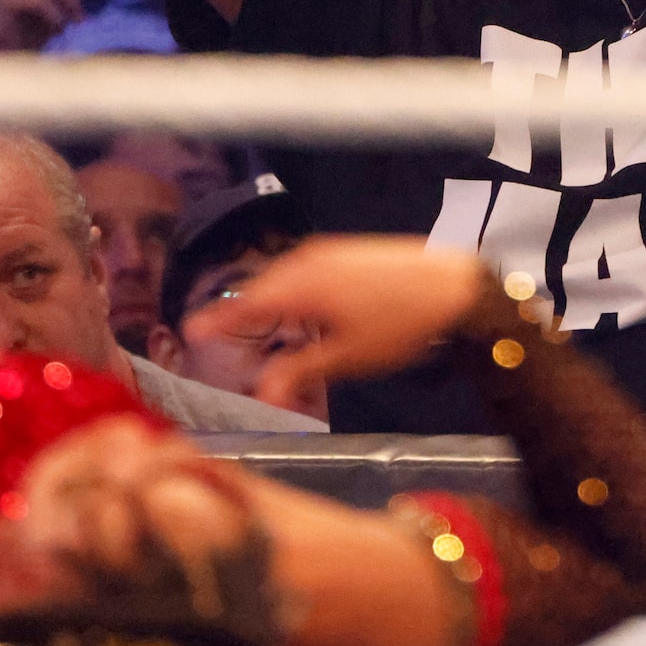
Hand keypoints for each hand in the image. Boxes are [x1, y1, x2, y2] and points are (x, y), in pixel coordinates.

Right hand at [215, 237, 487, 408]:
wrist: (456, 284)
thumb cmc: (401, 325)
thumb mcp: (347, 358)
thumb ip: (300, 372)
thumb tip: (262, 397)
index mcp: (300, 286)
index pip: (246, 305)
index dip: (217, 320)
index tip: (189, 331)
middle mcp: (308, 260)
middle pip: (261, 288)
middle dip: (240, 311)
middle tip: (217, 331)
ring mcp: (330, 250)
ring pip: (284, 276)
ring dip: (267, 299)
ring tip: (255, 322)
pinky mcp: (349, 249)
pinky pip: (304, 268)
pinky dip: (291, 287)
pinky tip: (301, 305)